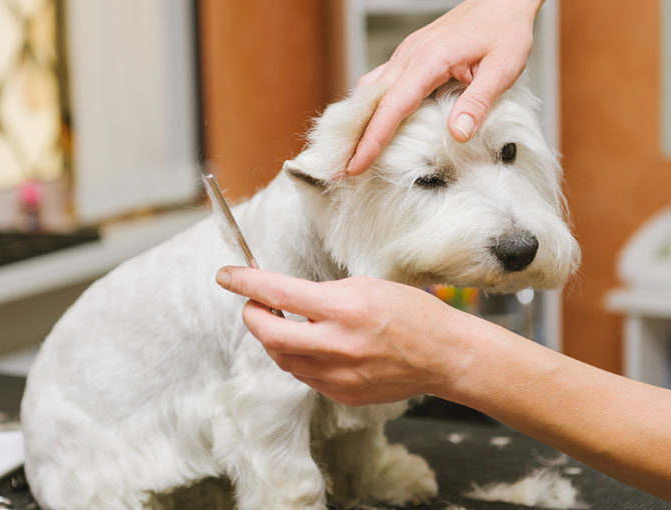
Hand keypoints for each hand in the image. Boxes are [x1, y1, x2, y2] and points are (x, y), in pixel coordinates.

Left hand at [215, 266, 468, 404]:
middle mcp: (338, 345)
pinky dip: (297, 358)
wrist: (444, 356)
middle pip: (270, 336)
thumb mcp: (365, 287)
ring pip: (283, 359)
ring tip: (285, 323)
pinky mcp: (342, 395)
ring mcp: (339, 376)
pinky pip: (304, 375)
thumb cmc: (410, 313)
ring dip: (274, 339)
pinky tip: (312, 345)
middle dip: (253, 317)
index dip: (246, 282)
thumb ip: (322, 295)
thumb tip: (285, 299)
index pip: (280, 294)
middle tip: (254, 305)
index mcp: (344, 309)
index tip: (226, 275)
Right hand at [346, 0, 554, 174]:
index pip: (392, 107)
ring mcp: (405, 55)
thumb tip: (457, 135)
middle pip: (370, 102)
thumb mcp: (503, 68)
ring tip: (351, 153)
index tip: (357, 165)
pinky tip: (370, 125)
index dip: (373, 139)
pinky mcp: (407, 57)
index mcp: (428, 60)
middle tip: (340, 169)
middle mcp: (408, 56)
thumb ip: (478, 102)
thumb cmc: (506, 30)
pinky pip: (379, 83)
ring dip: (358, 122)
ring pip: (369, 91)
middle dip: (354, 137)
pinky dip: (369, 107)